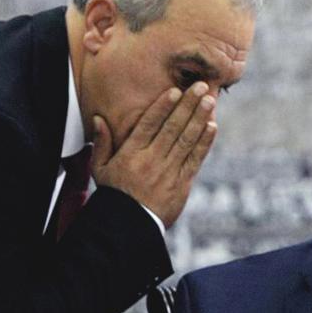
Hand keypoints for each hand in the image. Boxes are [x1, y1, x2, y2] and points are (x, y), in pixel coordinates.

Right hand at [91, 82, 216, 227]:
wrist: (128, 226)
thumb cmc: (114, 195)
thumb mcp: (101, 169)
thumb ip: (102, 142)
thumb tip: (99, 118)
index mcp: (131, 153)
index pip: (149, 124)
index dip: (164, 106)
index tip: (176, 90)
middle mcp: (151, 159)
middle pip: (172, 127)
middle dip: (188, 105)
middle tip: (201, 87)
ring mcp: (168, 171)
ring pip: (187, 140)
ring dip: (200, 118)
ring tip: (210, 100)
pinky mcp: (182, 184)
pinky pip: (195, 159)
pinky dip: (205, 142)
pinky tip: (212, 126)